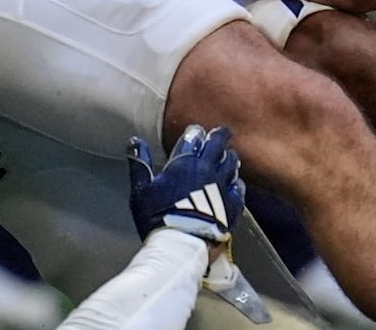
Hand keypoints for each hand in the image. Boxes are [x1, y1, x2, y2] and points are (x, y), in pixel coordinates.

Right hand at [128, 125, 245, 244]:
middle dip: (219, 136)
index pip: (193, 138)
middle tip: (221, 132)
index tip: (196, 130)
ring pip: (231, 164)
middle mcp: (206, 170)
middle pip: (217, 146)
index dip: (195, 132)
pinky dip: (237, 183)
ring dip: (229, 157)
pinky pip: (239, 188)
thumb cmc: (158, 217)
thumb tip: (135, 142)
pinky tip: (236, 183)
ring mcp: (222, 187)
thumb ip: (140, 164)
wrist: (181, 245)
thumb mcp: (141, 191)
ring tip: (230, 155)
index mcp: (184, 163)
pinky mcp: (232, 205)